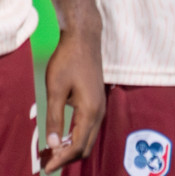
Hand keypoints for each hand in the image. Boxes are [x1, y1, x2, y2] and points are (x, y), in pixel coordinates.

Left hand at [38, 24, 104, 171]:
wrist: (84, 40)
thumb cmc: (68, 62)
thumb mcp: (56, 90)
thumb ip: (55, 119)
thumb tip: (53, 145)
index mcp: (90, 110)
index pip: (78, 145)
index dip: (61, 159)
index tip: (45, 167)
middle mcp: (99, 111)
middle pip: (86, 146)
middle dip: (67, 157)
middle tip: (45, 161)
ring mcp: (100, 106)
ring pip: (88, 138)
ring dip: (70, 148)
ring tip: (49, 151)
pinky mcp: (97, 102)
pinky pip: (89, 128)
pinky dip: (75, 137)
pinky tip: (60, 136)